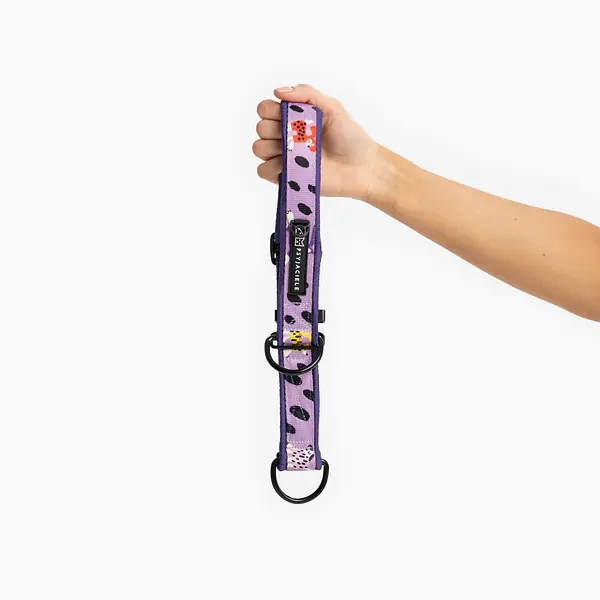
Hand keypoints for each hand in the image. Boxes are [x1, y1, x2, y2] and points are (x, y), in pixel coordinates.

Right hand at [254, 85, 378, 200]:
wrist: (360, 167)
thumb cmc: (350, 136)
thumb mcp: (331, 106)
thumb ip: (305, 93)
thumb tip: (277, 91)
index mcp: (292, 118)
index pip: (264, 109)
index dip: (271, 110)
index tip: (289, 115)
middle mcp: (284, 137)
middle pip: (260, 128)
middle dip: (275, 129)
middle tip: (299, 135)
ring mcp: (284, 158)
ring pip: (258, 148)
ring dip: (273, 147)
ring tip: (295, 151)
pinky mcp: (285, 177)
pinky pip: (263, 172)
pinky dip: (272, 167)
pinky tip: (290, 165)